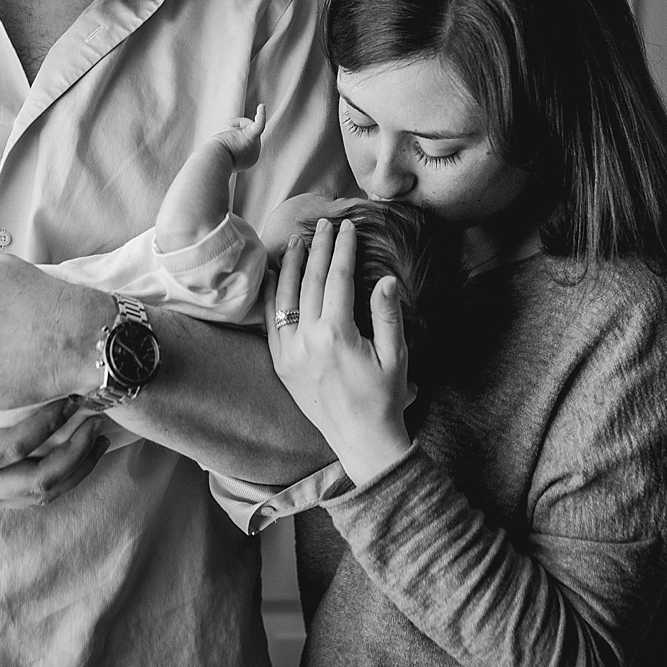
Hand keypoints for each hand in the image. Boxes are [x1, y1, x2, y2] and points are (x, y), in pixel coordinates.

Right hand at [0, 394, 110, 509]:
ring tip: (100, 434)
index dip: (42, 423)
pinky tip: (81, 449)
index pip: (7, 449)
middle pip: (35, 482)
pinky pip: (31, 493)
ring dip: (75, 466)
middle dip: (73, 452)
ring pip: (39, 494)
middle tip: (97, 418)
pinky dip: (63, 474)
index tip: (65, 393)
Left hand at [214, 103, 266, 170]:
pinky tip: (262, 106)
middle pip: (251, 135)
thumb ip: (226, 151)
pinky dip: (261, 115)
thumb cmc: (213, 158)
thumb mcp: (222, 155)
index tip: (225, 138)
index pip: (247, 143)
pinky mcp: (252, 137)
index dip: (238, 136)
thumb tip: (222, 145)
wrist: (214, 161)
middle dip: (240, 127)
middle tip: (228, 123)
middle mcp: (254, 154)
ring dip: (241, 122)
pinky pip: (260, 125)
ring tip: (229, 122)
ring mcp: (255, 146)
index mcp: (248, 160)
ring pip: (253, 127)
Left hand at [265, 217, 414, 488]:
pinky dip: (272, 295)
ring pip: (285, 297)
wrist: (362, 442)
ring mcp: (289, 353)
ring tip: (300, 240)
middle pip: (311, 281)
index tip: (347, 228)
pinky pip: (271, 322)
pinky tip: (277, 276)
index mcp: (336, 335)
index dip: (343, 250)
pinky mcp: (281, 364)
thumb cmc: (385, 399)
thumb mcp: (395, 356)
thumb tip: (385, 279)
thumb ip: (387, 315)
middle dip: (319, 249)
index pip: (338, 279)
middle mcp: (307, 341)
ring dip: (293, 265)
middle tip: (326, 224)